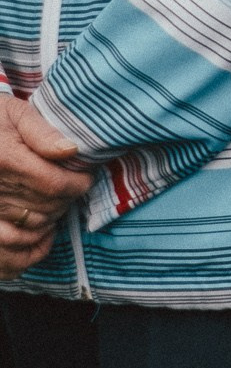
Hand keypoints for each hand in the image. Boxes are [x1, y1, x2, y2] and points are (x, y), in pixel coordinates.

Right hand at [0, 96, 87, 278]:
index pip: (53, 183)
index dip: (78, 183)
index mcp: (2, 160)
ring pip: (28, 231)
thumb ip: (42, 131)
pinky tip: (41, 235)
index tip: (86, 177)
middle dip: (66, 200)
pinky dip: (29, 251)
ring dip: (50, 221)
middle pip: (44, 208)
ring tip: (55, 205)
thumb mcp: (12, 111)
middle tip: (71, 188)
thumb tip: (71, 151)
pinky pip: (6, 255)